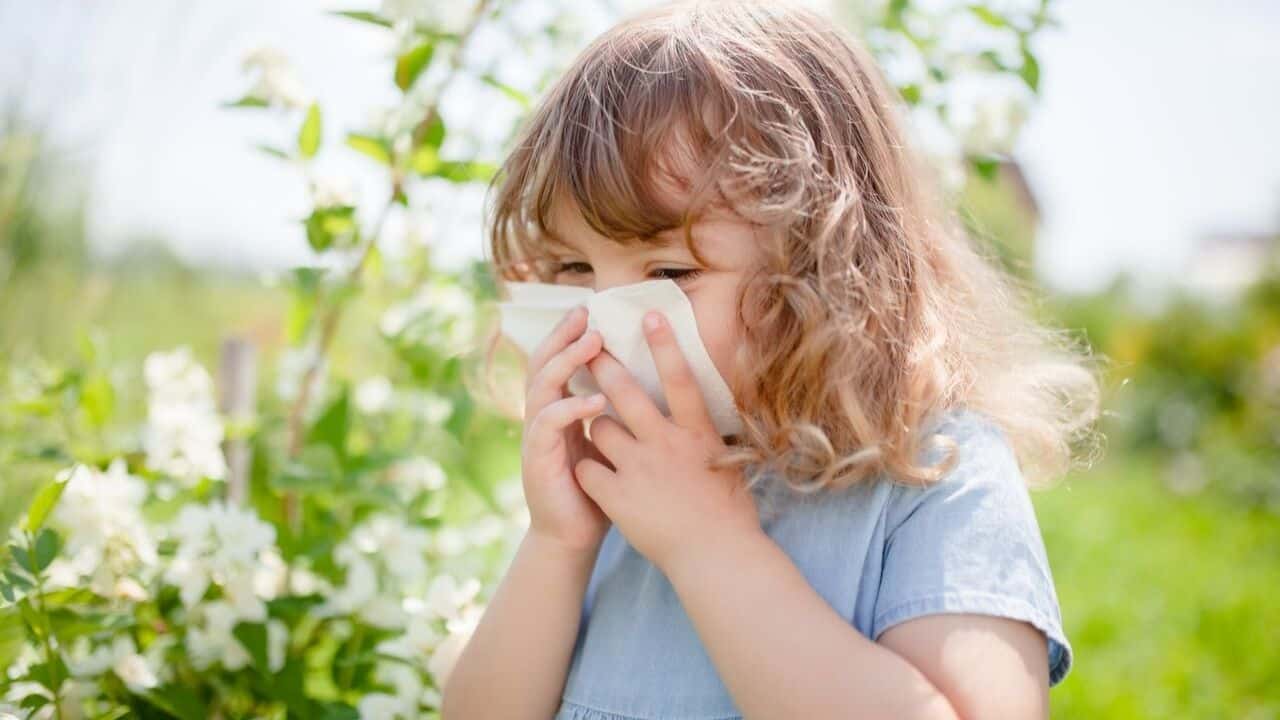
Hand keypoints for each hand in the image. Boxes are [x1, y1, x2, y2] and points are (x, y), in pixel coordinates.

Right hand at [519, 304, 614, 554]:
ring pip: (542, 387)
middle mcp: (542, 417)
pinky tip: (593, 400)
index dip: (570, 336)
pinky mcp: (537, 461)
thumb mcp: (610, 444)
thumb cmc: (599, 489)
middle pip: (543, 363)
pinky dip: (570, 409)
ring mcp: (536, 438)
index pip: (558, 361)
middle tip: (585, 313)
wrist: (574, 537)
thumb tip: (652, 382)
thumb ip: (617, 414)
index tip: (593, 310)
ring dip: (566, 362)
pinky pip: (547, 425)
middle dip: (563, 336)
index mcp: (559, 410)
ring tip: (591, 343)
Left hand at [574, 311, 761, 574]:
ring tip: (601, 434)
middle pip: (626, 393)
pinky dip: (587, 469)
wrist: (715, 558)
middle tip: (589, 348)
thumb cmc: (729, 514)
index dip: (665, 344)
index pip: (680, 379)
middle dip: (604, 366)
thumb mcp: (728, 463)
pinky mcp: (618, 496)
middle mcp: (666, 444)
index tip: (649, 315)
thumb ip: (708, 436)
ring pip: (600, 428)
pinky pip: (588, 468)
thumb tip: (703, 413)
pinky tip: (591, 475)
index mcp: (698, 433)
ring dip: (596, 426)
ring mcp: (639, 469)